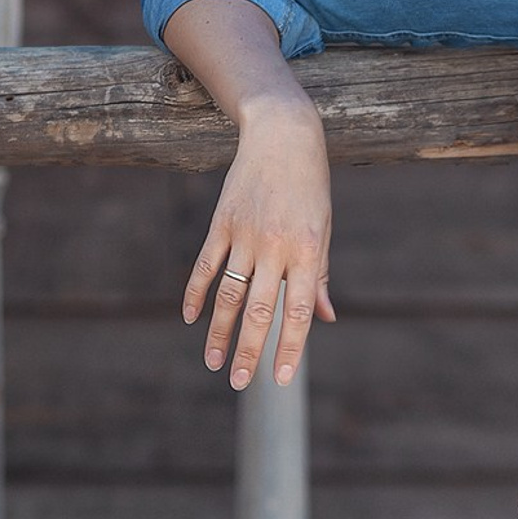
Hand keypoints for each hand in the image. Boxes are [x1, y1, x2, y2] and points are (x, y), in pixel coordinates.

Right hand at [182, 93, 335, 388]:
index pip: (298, 312)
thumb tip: (325, 318)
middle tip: (240, 383)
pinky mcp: (221, 222)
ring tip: (214, 363)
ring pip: (228, 294)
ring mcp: (244, 234)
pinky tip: (192, 320)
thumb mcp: (323, 230)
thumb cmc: (311, 188)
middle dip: (249, 350)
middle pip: (258, 310)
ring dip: (219, 332)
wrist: (283, 136)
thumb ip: (319, 276)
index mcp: (307, 252)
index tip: (282, 379)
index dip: (290, 348)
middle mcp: (275, 247)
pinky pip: (206, 265)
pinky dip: (197, 293)